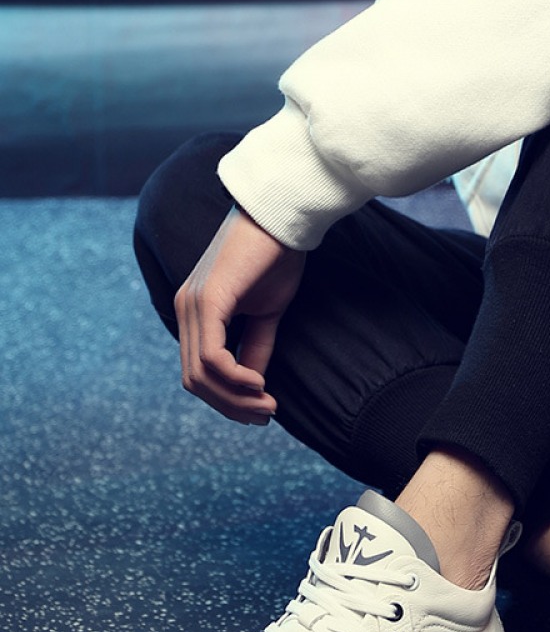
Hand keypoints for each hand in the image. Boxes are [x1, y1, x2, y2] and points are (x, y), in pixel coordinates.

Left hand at [174, 206, 305, 424]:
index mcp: (195, 313)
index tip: (263, 410)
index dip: (227, 401)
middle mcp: (185, 310)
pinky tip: (259, 383)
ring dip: (235, 399)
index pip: (198, 373)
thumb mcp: (267, 312)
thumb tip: (253, 383)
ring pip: (201, 375)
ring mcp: (193, 305)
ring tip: (267, 404)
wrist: (282, 216)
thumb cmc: (276, 257)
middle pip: (195, 381)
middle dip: (231, 407)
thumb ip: (255, 346)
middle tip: (266, 415)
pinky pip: (211, 356)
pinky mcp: (209, 300)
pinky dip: (235, 378)